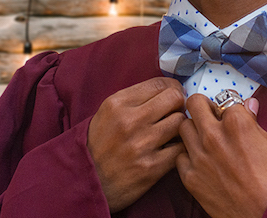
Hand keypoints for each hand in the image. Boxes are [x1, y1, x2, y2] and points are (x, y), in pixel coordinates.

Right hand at [87, 77, 185, 212]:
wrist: (86, 182)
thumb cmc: (100, 143)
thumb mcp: (108, 111)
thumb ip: (135, 98)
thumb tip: (168, 89)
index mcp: (118, 104)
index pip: (159, 83)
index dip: (172, 87)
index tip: (174, 93)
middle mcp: (129, 121)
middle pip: (174, 98)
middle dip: (178, 103)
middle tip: (175, 111)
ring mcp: (141, 145)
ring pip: (180, 122)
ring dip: (179, 126)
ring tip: (172, 131)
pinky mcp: (151, 168)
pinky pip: (180, 149)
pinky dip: (180, 147)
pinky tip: (172, 148)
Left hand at [176, 94, 266, 217]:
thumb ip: (254, 122)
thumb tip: (249, 105)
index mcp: (236, 122)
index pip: (224, 98)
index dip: (230, 106)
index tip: (230, 111)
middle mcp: (214, 135)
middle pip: (195, 103)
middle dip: (203, 106)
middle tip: (210, 115)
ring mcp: (200, 156)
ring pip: (183, 127)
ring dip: (193, 129)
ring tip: (204, 138)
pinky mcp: (191, 178)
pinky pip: (180, 156)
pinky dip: (188, 156)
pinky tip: (200, 161)